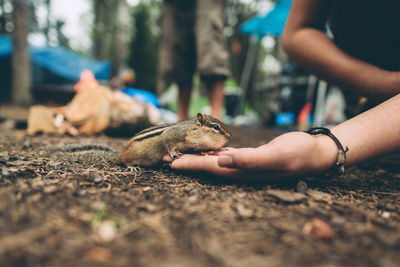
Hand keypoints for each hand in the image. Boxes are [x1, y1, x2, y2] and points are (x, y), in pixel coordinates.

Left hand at [164, 132, 337, 180]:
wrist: (314, 152)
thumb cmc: (298, 153)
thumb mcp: (276, 155)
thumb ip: (249, 160)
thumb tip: (222, 163)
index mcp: (244, 172)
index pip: (211, 169)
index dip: (191, 165)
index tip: (170, 162)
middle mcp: (241, 171)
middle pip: (208, 167)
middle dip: (187, 163)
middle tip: (165, 158)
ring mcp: (245, 165)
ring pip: (214, 162)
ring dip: (196, 158)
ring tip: (178, 153)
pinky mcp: (250, 158)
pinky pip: (225, 156)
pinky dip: (212, 152)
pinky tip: (204, 149)